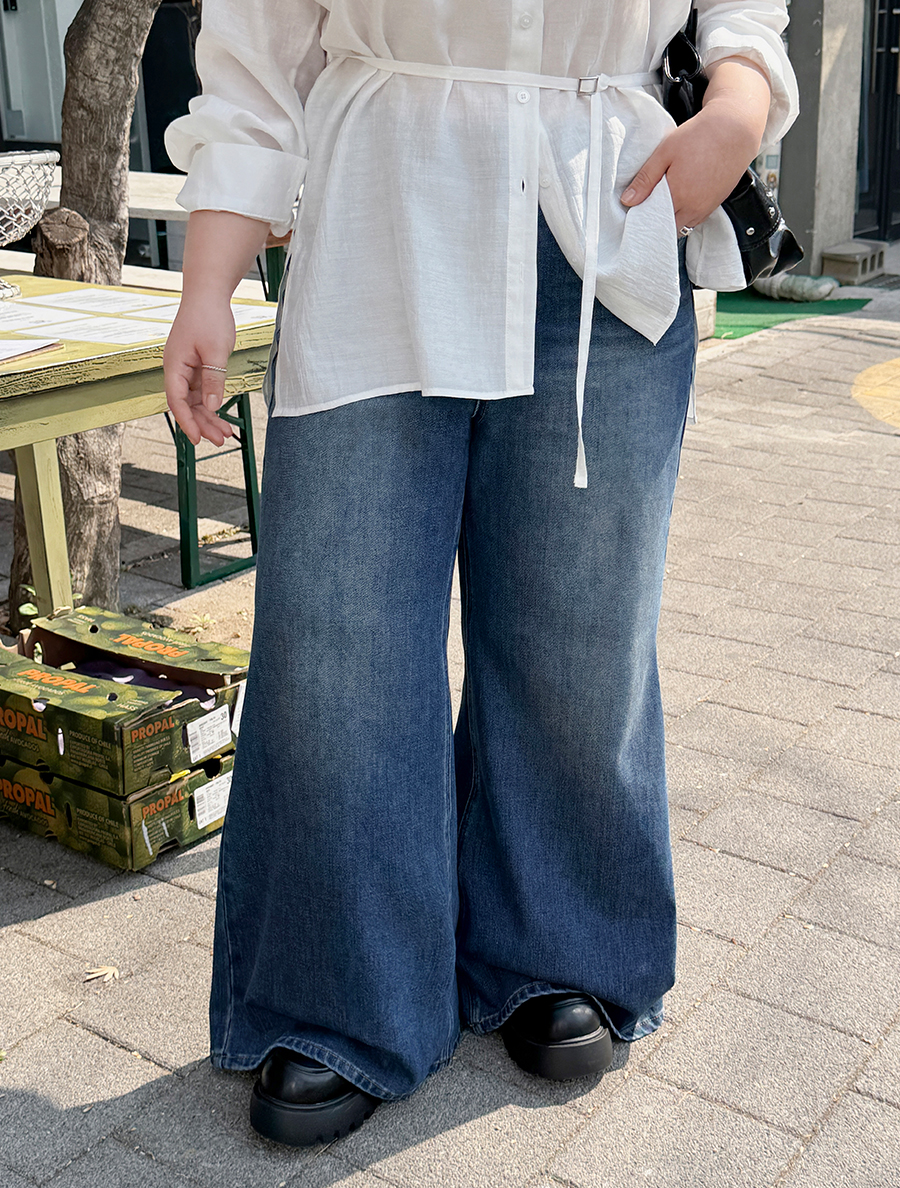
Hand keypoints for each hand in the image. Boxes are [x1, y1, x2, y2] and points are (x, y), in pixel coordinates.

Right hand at [163, 297, 236, 446]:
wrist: (208, 293)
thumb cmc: (209, 317)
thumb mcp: (216, 351)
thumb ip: (213, 380)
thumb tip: (211, 407)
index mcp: (174, 366)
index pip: (177, 401)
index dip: (187, 422)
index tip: (197, 440)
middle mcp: (176, 368)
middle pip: (186, 404)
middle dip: (202, 424)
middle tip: (220, 441)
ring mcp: (186, 367)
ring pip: (195, 400)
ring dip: (208, 416)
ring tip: (225, 433)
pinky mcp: (196, 364)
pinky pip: (201, 390)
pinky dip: (211, 402)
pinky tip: (222, 415)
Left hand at [622, 56, 770, 230]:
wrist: (735, 129)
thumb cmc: (699, 136)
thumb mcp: (665, 152)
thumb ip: (645, 179)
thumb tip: (627, 201)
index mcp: (678, 195)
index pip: (653, 221)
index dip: (643, 217)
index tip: (636, 209)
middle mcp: (693, 208)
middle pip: (667, 228)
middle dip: (656, 221)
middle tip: (649, 204)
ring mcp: (706, 208)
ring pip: (683, 226)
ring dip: (672, 219)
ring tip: (665, 200)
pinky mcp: (715, 204)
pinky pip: (696, 219)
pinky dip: (686, 214)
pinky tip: (682, 198)